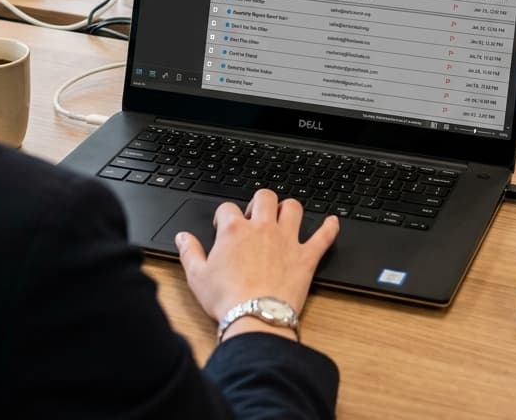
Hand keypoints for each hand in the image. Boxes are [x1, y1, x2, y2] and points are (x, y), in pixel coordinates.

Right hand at [175, 189, 339, 330]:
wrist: (255, 319)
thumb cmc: (227, 300)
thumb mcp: (197, 276)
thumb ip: (189, 252)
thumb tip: (182, 237)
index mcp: (234, 231)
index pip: (228, 208)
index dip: (223, 216)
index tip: (222, 227)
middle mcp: (262, 228)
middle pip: (265, 197)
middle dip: (260, 202)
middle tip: (256, 216)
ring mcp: (286, 240)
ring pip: (293, 208)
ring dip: (289, 208)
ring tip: (284, 215)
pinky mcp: (305, 257)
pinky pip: (323, 236)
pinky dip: (330, 228)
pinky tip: (333, 222)